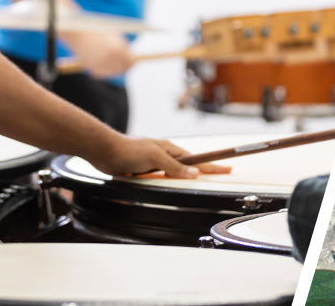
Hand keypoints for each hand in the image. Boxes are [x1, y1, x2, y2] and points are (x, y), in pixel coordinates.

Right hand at [60, 31, 135, 77]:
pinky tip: (99, 60)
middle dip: (123, 66)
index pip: (131, 62)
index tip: (131, 60)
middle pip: (123, 69)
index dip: (132, 62)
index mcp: (119, 48)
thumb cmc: (97, 31)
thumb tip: (134, 60)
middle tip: (121, 61)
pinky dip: (103, 69)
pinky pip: (103, 73)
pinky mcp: (93, 69)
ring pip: (113, 72)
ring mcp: (102, 64)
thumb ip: (124, 49)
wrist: (78, 32)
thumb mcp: (115, 37)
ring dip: (113, 67)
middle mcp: (112, 58)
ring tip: (107, 57)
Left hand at [87, 137, 232, 178]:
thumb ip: (175, 166)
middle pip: (189, 165)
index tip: (228, 166)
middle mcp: (165, 155)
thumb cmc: (129, 150)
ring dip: (188, 175)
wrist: (106, 151)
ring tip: (202, 179)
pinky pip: (162, 177)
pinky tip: (172, 184)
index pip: (197, 159)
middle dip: (205, 169)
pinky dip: (171, 180)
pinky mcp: (145, 170)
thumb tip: (194, 173)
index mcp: (171, 150)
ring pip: (176, 172)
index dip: (213, 165)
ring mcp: (155, 162)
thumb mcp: (156, 158)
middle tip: (221, 172)